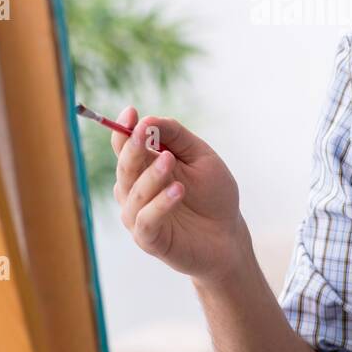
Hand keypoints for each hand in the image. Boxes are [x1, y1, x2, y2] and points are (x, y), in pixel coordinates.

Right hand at [110, 106, 252, 285]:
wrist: (228, 236)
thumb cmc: (213, 195)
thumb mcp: (200, 157)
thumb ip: (176, 137)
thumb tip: (148, 120)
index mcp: (144, 169)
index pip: (125, 147)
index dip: (123, 130)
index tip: (130, 112)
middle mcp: (135, 191)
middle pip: (125, 168)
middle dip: (132, 149)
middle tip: (143, 133)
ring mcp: (139, 216)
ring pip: (133, 193)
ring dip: (150, 175)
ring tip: (170, 160)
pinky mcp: (149, 240)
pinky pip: (146, 220)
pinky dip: (159, 204)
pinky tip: (178, 190)